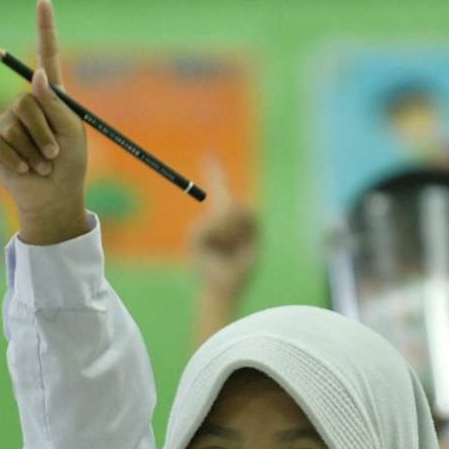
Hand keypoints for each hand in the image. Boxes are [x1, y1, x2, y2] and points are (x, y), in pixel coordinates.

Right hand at [0, 0, 89, 245]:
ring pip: (17, 124)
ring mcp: (5, 121)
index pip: (46, 56)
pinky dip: (18, 160)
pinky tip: (25, 170)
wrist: (52, 197)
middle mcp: (25, 104)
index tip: (44, 2)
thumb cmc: (69, 164)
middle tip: (55, 155)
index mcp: (50, 97)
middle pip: (28, 100)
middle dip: (46, 132)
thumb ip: (54, 104)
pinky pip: (3, 142)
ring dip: (36, 150)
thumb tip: (36, 74)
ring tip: (43, 164)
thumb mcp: (71, 132)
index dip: (45, 29)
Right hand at [190, 159, 259, 302]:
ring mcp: (200, 231)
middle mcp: (212, 225)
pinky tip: (217, 253)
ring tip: (230, 250)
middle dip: (238, 223)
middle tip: (238, 241)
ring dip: (233, 233)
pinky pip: (212, 226)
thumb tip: (230, 203)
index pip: (220, 194)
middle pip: (227, 202)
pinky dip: (221, 238)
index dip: (214, 176)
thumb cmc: (241, 271)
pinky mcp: (194, 238)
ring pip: (223, 214)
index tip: (207, 158)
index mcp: (227, 225)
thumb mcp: (253, 241)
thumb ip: (248, 218)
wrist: (223, 291)